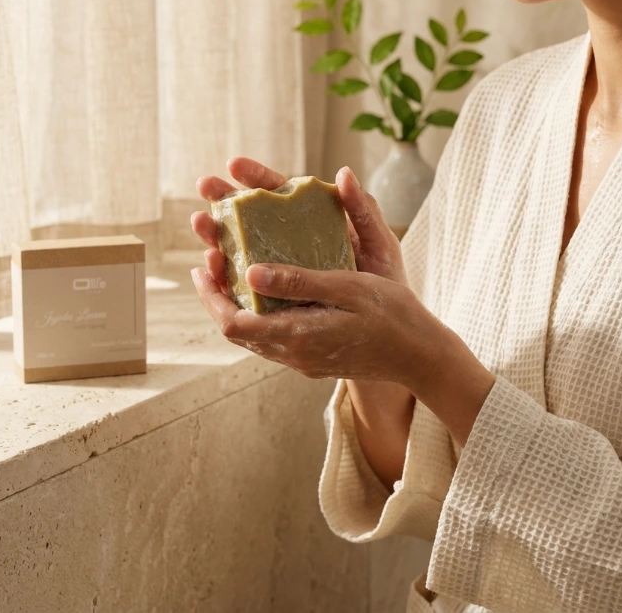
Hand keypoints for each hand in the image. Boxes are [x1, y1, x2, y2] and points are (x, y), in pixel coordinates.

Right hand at [190, 156, 408, 292]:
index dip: (257, 178)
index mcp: (313, 221)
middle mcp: (291, 243)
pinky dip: (226, 277)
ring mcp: (280, 272)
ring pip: (241, 251)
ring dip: (218, 237)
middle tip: (205, 187)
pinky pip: (246, 288)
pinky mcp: (275, 300)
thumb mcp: (380, 243)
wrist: (391, 328)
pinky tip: (212, 269)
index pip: (280, 193)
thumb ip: (363, 210)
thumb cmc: (385, 279)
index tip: (234, 165)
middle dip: (225, 202)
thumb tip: (344, 174)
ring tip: (202, 226)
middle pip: (251, 218)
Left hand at [190, 258, 444, 390]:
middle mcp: (293, 355)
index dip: (211, 296)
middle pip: (237, 331)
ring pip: (254, 335)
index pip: (233, 323)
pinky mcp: (313, 359)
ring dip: (237, 304)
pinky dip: (259, 312)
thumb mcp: (346, 288)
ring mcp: (302, 360)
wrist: (419, 355)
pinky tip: (267, 289)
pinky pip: (273, 337)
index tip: (202, 266)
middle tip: (211, 261)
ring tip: (232, 270)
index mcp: (296, 336)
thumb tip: (250, 273)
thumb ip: (298, 281)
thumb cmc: (390, 315)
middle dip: (218, 297)